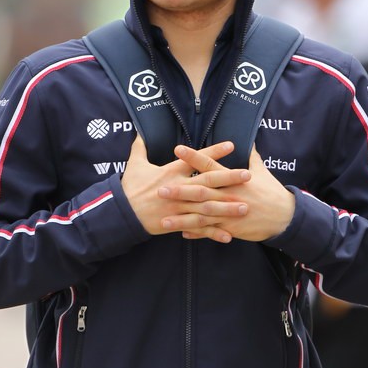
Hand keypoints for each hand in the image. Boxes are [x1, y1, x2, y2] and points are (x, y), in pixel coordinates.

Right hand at [121, 136, 251, 242]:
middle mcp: (178, 189)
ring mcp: (178, 207)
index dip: (213, 152)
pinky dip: (212, 232)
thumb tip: (139, 133)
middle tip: (247, 175)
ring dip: (226, 208)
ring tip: (245, 207)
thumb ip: (140, 148)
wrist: (120, 213)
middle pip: (207, 182)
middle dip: (228, 178)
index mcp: (170, 172)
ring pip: (206, 207)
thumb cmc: (128, 187)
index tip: (231, 145)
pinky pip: (198, 228)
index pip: (195, 159)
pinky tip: (228, 235)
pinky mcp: (176, 223)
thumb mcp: (134, 165)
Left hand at [166, 145, 294, 241]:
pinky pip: (210, 231)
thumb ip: (252, 156)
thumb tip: (249, 141)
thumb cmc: (272, 192)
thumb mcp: (262, 171)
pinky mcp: (231, 228)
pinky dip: (196, 232)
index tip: (178, 149)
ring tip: (163, 218)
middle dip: (180, 190)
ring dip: (182, 217)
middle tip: (160, 187)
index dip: (194, 157)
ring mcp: (228, 213)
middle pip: (200, 191)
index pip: (210, 165)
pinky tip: (181, 233)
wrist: (284, 217)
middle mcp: (228, 195)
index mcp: (233, 179)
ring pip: (201, 215)